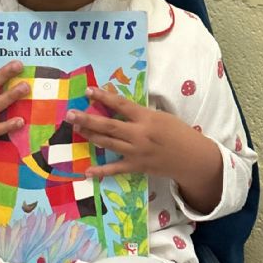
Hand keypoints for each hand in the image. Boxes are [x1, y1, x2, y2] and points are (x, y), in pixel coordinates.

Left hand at [65, 86, 222, 213]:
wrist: (192, 158)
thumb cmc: (178, 133)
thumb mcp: (161, 116)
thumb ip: (140, 114)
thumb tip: (119, 108)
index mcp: (146, 118)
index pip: (121, 104)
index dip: (104, 97)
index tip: (88, 91)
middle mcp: (139, 134)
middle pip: (108, 125)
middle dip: (87, 119)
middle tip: (70, 114)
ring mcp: (136, 152)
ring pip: (108, 143)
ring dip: (90, 136)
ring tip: (76, 129)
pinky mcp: (136, 166)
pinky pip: (115, 169)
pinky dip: (101, 171)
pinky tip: (87, 171)